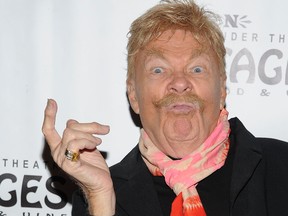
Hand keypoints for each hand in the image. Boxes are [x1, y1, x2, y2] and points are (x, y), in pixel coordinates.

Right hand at [42, 99, 114, 214]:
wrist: (101, 182)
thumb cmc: (94, 165)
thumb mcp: (87, 143)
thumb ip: (79, 133)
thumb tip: (71, 121)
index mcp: (60, 147)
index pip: (49, 129)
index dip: (49, 115)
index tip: (51, 102)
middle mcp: (57, 152)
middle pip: (69, 127)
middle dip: (89, 126)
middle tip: (103, 130)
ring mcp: (61, 158)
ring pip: (72, 133)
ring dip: (90, 135)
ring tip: (98, 143)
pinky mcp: (69, 164)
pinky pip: (75, 143)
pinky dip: (88, 142)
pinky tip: (94, 147)